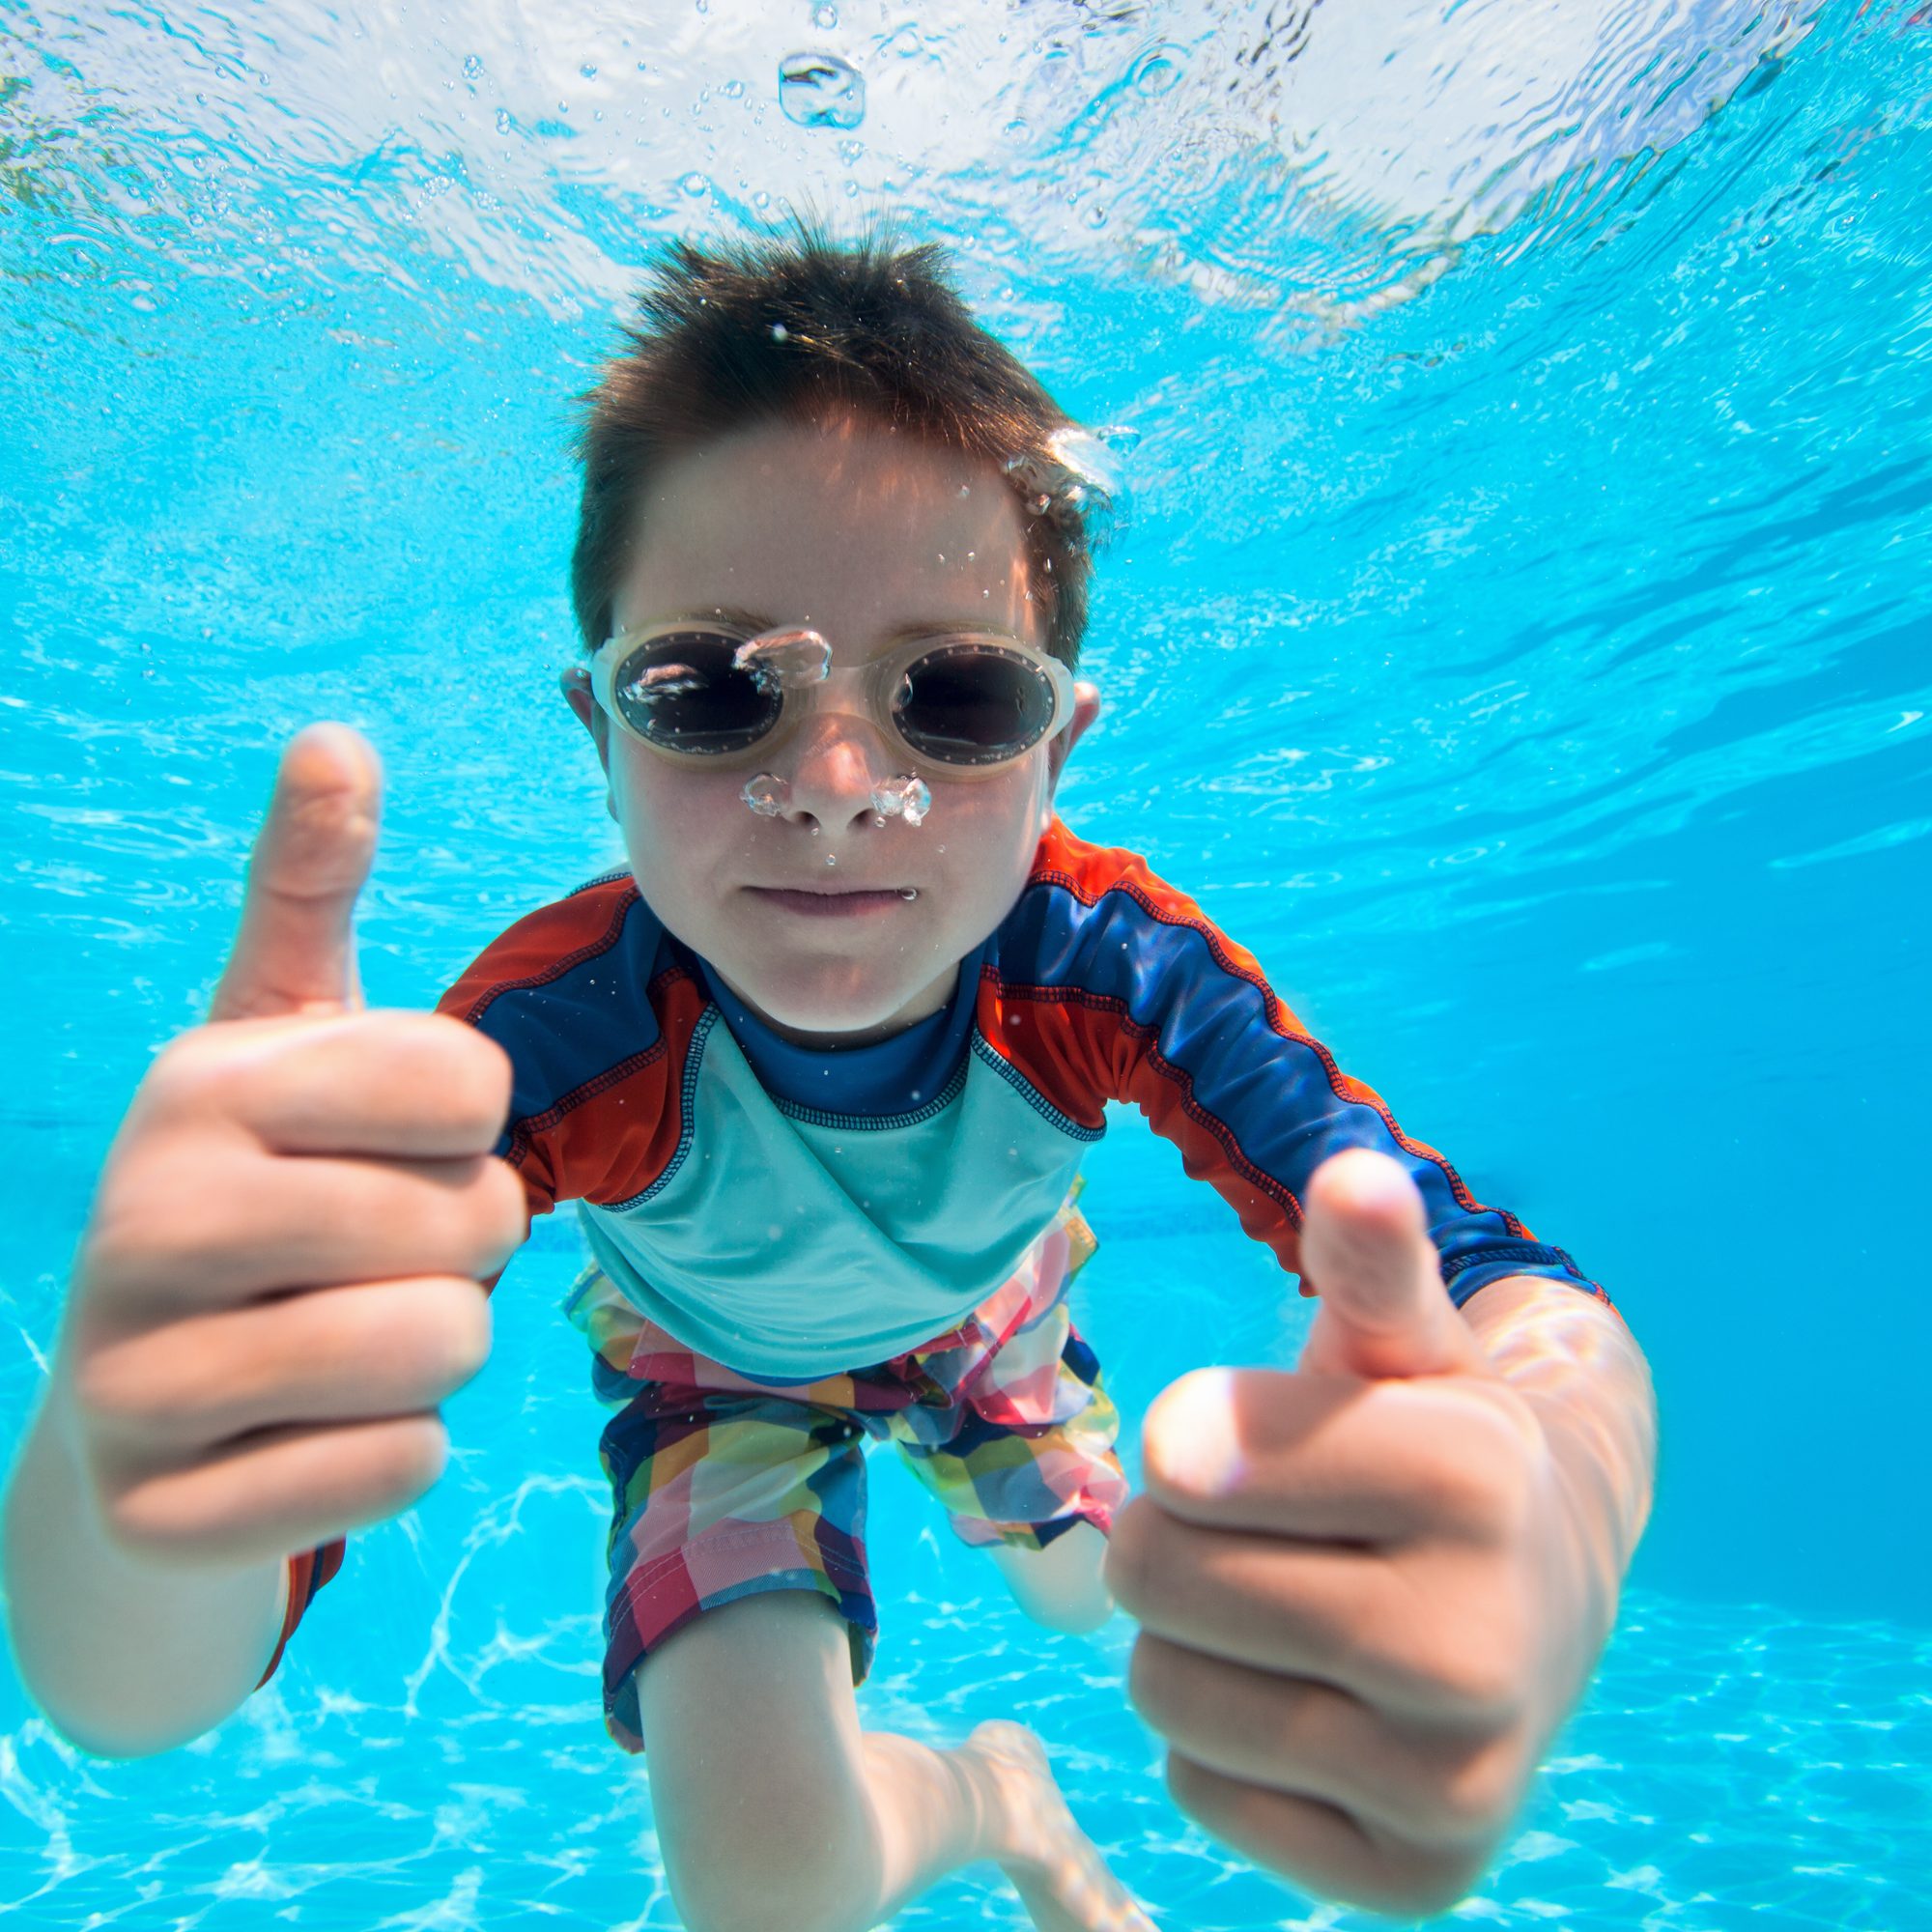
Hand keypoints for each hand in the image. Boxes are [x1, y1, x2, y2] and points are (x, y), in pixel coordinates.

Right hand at [61, 725, 523, 1565]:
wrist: (142, 1417)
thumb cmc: (260, 1195)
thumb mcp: (279, 1041)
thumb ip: (309, 893)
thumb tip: (335, 736)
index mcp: (199, 1082)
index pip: (472, 1082)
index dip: (470, 1127)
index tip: (389, 1145)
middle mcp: (143, 1215)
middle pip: (474, 1223)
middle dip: (463, 1249)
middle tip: (372, 1258)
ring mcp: (132, 1378)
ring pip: (442, 1348)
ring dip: (436, 1350)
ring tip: (345, 1335)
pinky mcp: (160, 1511)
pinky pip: (399, 1470)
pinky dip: (392, 1457)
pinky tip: (305, 1435)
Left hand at [1106, 1149, 1651, 1913]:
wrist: (1547, 1596)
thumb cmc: (1432, 1446)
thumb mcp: (1405, 1345)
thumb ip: (1369, 1265)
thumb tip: (1354, 1172)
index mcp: (1477, 1477)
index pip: (1182, 1457)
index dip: (1188, 1439)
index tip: (1238, 1439)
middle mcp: (1482, 1644)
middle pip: (1151, 1577)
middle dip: (1175, 1537)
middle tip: (1259, 1531)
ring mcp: (1457, 1781)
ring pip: (1161, 1690)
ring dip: (1190, 1640)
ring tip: (1283, 1609)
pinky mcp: (1417, 1877)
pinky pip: (1197, 1788)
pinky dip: (1223, 1740)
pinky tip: (1310, 1699)